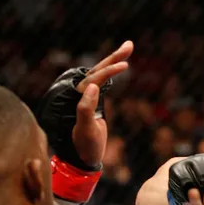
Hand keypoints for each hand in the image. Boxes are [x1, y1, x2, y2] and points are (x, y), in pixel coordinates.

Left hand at [72, 41, 133, 167]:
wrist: (83, 159)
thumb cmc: (84, 147)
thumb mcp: (85, 132)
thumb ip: (85, 109)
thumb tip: (92, 86)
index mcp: (73, 98)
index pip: (92, 79)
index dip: (108, 71)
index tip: (125, 66)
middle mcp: (76, 93)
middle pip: (95, 70)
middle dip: (113, 58)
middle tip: (130, 45)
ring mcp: (84, 96)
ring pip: (99, 73)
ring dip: (113, 60)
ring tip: (129, 48)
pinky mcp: (91, 99)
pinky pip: (101, 81)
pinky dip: (111, 72)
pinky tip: (120, 65)